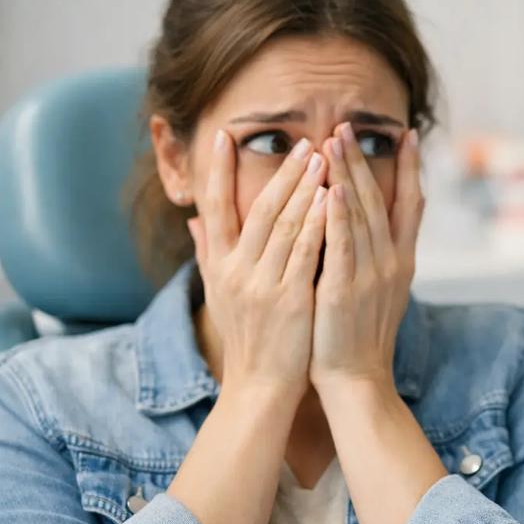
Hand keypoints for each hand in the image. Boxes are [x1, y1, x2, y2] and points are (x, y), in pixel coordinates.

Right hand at [187, 130, 328, 401]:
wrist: (259, 387)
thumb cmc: (247, 339)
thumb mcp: (219, 295)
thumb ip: (208, 253)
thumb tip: (193, 219)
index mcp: (220, 266)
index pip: (215, 208)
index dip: (219, 171)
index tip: (226, 135)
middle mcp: (236, 271)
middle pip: (258, 210)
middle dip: (281, 173)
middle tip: (302, 142)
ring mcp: (262, 284)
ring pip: (283, 226)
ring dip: (303, 188)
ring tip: (320, 157)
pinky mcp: (290, 299)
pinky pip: (305, 253)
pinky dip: (316, 223)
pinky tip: (330, 199)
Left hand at [310, 123, 422, 390]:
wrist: (358, 381)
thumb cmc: (359, 339)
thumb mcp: (376, 292)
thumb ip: (372, 256)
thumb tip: (364, 228)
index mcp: (401, 262)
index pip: (410, 205)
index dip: (410, 169)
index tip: (407, 135)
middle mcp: (391, 263)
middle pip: (381, 200)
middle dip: (364, 160)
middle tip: (350, 124)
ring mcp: (370, 275)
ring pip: (361, 215)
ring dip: (348, 175)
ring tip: (334, 140)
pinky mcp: (344, 290)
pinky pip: (342, 245)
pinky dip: (338, 215)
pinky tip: (329, 189)